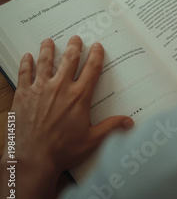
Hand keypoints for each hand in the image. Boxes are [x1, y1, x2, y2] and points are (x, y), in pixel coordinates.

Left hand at [10, 35, 133, 174]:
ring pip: (46, 62)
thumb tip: (130, 122)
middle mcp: (60, 87)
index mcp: (79, 96)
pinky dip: (26, 63)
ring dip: (48, 49)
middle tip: (75, 38)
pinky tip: (27, 57)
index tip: (97, 46)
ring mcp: (40, 89)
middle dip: (74, 46)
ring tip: (49, 41)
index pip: (92, 69)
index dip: (96, 55)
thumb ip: (111, 127)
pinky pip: (25, 73)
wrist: (33, 160)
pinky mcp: (24, 95)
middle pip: (69, 59)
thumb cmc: (63, 151)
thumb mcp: (91, 140)